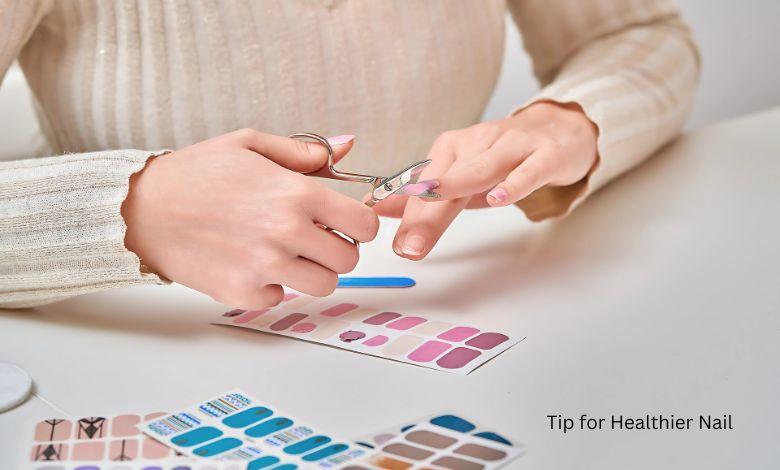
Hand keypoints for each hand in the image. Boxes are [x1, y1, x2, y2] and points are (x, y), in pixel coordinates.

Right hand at [122, 129, 378, 307]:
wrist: (140, 208)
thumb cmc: (195, 173)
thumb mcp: (249, 144)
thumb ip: (305, 150)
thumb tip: (349, 145)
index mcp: (296, 193)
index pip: (364, 224)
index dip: (360, 224)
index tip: (345, 223)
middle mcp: (286, 232)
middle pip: (348, 260)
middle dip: (336, 249)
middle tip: (312, 239)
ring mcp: (265, 266)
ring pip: (324, 285)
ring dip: (311, 272)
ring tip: (285, 254)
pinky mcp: (242, 293)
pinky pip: (280, 299)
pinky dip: (271, 287)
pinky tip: (251, 265)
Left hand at [373, 101, 598, 258]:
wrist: (563, 128)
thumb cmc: (509, 158)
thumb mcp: (463, 178)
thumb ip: (425, 198)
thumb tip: (379, 209)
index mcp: (453, 148)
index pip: (425, 186)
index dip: (408, 217)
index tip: (395, 245)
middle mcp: (479, 142)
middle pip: (447, 181)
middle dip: (424, 215)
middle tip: (407, 246)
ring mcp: (514, 147)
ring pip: (481, 169)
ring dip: (456, 189)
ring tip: (432, 205)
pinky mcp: (546, 155)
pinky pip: (528, 171)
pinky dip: (513, 184)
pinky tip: (498, 199)